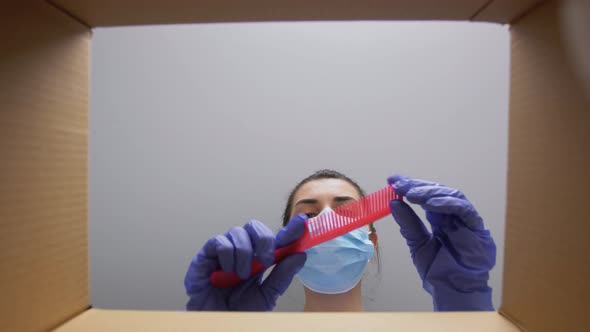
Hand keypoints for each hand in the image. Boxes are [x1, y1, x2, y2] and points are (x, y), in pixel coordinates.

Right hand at [184, 214, 306, 310]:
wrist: (218, 325)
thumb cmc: (239, 312)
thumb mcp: (266, 296)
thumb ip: (281, 276)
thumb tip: (300, 256)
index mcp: (258, 260)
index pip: (275, 239)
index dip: (289, 230)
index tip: (302, 222)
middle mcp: (241, 252)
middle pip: (254, 226)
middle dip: (264, 239)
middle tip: (267, 260)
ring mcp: (223, 253)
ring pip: (237, 231)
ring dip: (245, 253)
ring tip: (242, 275)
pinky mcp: (204, 257)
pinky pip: (218, 242)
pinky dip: (227, 254)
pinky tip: (227, 272)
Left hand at [388, 175, 495, 310]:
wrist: (452, 291)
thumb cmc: (438, 271)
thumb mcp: (417, 243)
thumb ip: (408, 223)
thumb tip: (393, 202)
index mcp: (439, 219)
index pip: (425, 196)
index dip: (410, 186)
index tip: (392, 180)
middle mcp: (453, 216)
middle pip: (437, 192)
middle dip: (417, 186)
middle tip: (399, 184)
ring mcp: (465, 220)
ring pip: (451, 195)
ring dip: (430, 192)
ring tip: (412, 194)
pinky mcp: (476, 227)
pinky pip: (464, 209)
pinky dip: (447, 203)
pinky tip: (431, 203)